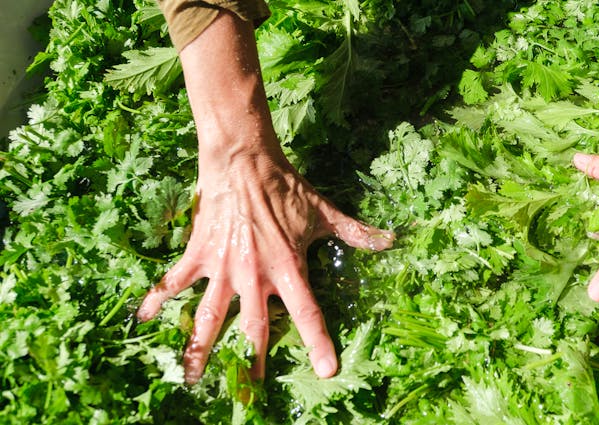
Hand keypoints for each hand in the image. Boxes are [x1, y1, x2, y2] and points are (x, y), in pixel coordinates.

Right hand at [137, 151, 393, 383]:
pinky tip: (142, 320)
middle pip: (254, 328)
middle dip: (253, 361)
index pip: (308, 313)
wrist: (244, 162)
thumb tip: (391, 240)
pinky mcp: (199, 255)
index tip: (327, 371)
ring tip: (192, 380)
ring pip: (210, 317)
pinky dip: (157, 299)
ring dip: (200, 348)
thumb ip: (355, 232)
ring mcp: (224, 268)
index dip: (319, 343)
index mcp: (288, 268)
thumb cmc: (286, 188)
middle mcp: (255, 275)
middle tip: (250, 392)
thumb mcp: (324, 212)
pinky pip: (174, 282)